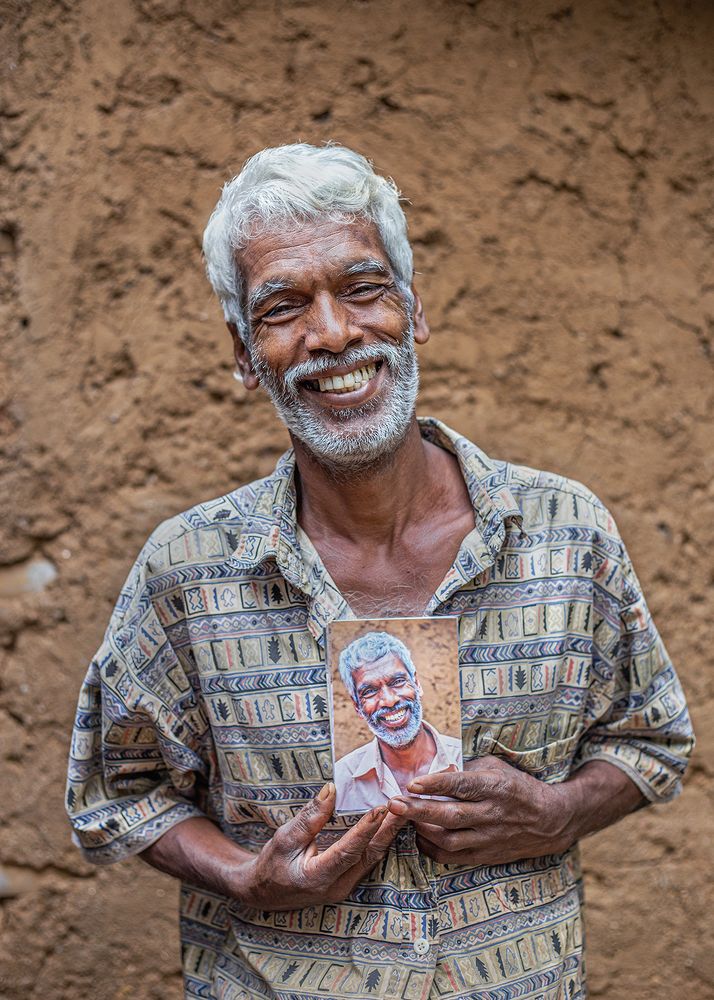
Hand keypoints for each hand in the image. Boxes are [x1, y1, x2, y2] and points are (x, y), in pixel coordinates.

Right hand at [233, 782, 404, 909]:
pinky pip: (368, 860)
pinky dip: (380, 841)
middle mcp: (336, 887)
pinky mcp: (348, 882)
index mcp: (317, 877)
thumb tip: (331, 789)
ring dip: (388, 834)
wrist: (265, 892)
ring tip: (404, 810)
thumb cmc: (272, 864)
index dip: (365, 830)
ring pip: (372, 859)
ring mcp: (344, 887)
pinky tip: (389, 825)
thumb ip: (309, 817)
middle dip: (388, 830)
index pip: (347, 851)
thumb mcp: (284, 838)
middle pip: (369, 856)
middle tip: (405, 805)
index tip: (380, 809)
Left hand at [387, 755, 573, 865]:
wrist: (549, 820)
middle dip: (418, 811)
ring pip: (448, 839)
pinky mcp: (486, 855)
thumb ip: (468, 768)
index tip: (412, 782)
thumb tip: (437, 769)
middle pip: (450, 816)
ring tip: (403, 817)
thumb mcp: (497, 767)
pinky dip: (432, 849)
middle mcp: (492, 814)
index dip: (436, 785)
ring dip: (421, 830)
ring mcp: (489, 838)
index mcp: (495, 787)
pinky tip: (419, 837)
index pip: (462, 786)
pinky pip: (453, 857)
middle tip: (393, 804)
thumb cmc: (517, 786)